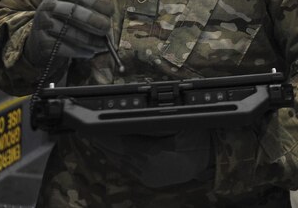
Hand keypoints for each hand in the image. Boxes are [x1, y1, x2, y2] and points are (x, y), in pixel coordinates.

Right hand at [22, 0, 111, 70]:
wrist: (39, 41)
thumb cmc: (62, 24)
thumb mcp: (71, 12)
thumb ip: (88, 10)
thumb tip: (109, 17)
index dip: (96, 2)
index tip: (111, 11)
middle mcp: (48, 7)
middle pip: (71, 11)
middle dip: (92, 19)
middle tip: (106, 28)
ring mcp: (43, 24)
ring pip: (68, 31)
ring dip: (89, 40)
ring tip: (102, 46)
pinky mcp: (42, 42)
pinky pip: (63, 47)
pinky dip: (79, 51)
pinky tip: (89, 53)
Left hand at [89, 130, 213, 187]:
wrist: (211, 159)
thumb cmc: (198, 137)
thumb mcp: (178, 123)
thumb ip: (153, 122)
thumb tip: (130, 117)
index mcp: (155, 154)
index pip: (122, 143)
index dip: (104, 135)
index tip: (91, 127)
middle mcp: (148, 169)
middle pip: (118, 153)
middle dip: (102, 142)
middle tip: (87, 131)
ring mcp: (149, 177)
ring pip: (120, 162)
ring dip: (107, 150)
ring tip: (95, 139)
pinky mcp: (150, 180)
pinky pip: (128, 168)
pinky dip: (117, 158)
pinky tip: (111, 150)